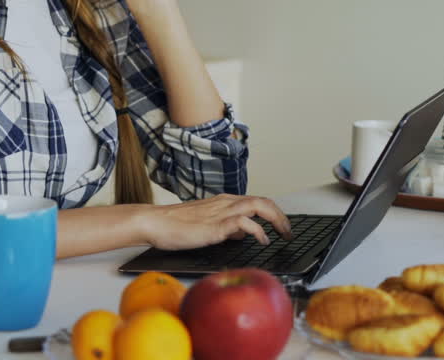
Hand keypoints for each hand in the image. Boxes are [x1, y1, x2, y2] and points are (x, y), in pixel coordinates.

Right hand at [135, 194, 292, 249]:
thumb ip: (226, 227)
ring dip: (276, 220)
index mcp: (224, 202)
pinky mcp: (215, 225)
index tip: (282, 227)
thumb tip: (242, 234)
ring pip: (258, 206)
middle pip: (263, 202)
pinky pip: (244, 223)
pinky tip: (261, 241)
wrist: (155, 222)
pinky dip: (258, 231)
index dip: (274, 213)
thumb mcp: (207, 226)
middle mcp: (225, 203)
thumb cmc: (176, 225)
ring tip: (284, 235)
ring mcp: (221, 212)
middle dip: (281, 216)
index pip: (256, 202)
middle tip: (289, 232)